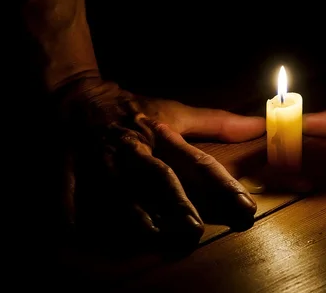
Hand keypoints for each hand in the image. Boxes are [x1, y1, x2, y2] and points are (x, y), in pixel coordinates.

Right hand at [54, 78, 264, 246]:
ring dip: (134, 210)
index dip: (222, 184)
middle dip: (177, 201)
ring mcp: (101, 158)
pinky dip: (68, 206)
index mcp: (161, 136)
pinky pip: (67, 187)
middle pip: (159, 175)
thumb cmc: (134, 108)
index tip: (245, 206)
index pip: (198, 161)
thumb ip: (218, 123)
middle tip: (195, 227)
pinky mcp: (70, 165)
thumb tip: (258, 125)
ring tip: (153, 232)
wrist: (80, 94)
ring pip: (118, 186)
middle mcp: (135, 149)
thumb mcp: (176, 112)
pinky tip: (71, 229)